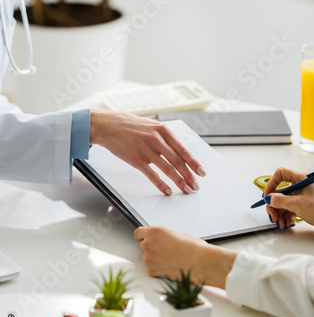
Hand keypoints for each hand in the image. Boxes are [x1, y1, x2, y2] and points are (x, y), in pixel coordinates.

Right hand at [90, 110, 205, 195]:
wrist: (109, 125)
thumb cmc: (129, 125)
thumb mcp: (152, 126)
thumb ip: (165, 137)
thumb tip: (178, 151)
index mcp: (164, 131)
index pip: (184, 150)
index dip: (194, 163)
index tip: (202, 173)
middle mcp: (158, 140)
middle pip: (178, 162)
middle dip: (189, 176)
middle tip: (195, 186)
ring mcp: (147, 150)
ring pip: (168, 169)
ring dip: (179, 181)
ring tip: (185, 190)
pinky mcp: (137, 160)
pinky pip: (153, 175)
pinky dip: (162, 185)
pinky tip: (168, 191)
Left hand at [134, 226, 236, 288]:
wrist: (199, 262)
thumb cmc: (193, 248)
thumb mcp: (178, 234)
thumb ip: (166, 236)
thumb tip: (165, 240)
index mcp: (154, 231)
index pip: (138, 232)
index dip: (143, 236)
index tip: (146, 238)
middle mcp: (148, 243)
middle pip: (142, 245)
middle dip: (151, 247)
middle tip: (164, 250)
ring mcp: (148, 258)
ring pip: (147, 257)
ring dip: (154, 258)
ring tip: (170, 259)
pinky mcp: (151, 270)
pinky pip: (151, 268)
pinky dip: (157, 269)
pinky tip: (169, 266)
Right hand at [264, 167, 313, 238]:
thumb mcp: (298, 204)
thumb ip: (280, 201)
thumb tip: (269, 198)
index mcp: (300, 179)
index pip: (280, 174)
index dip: (271, 184)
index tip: (267, 195)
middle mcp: (299, 186)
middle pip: (279, 192)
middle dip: (274, 205)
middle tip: (272, 215)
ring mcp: (300, 197)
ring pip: (282, 202)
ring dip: (278, 213)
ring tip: (280, 222)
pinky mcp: (302, 207)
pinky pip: (287, 210)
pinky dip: (284, 216)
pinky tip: (286, 223)